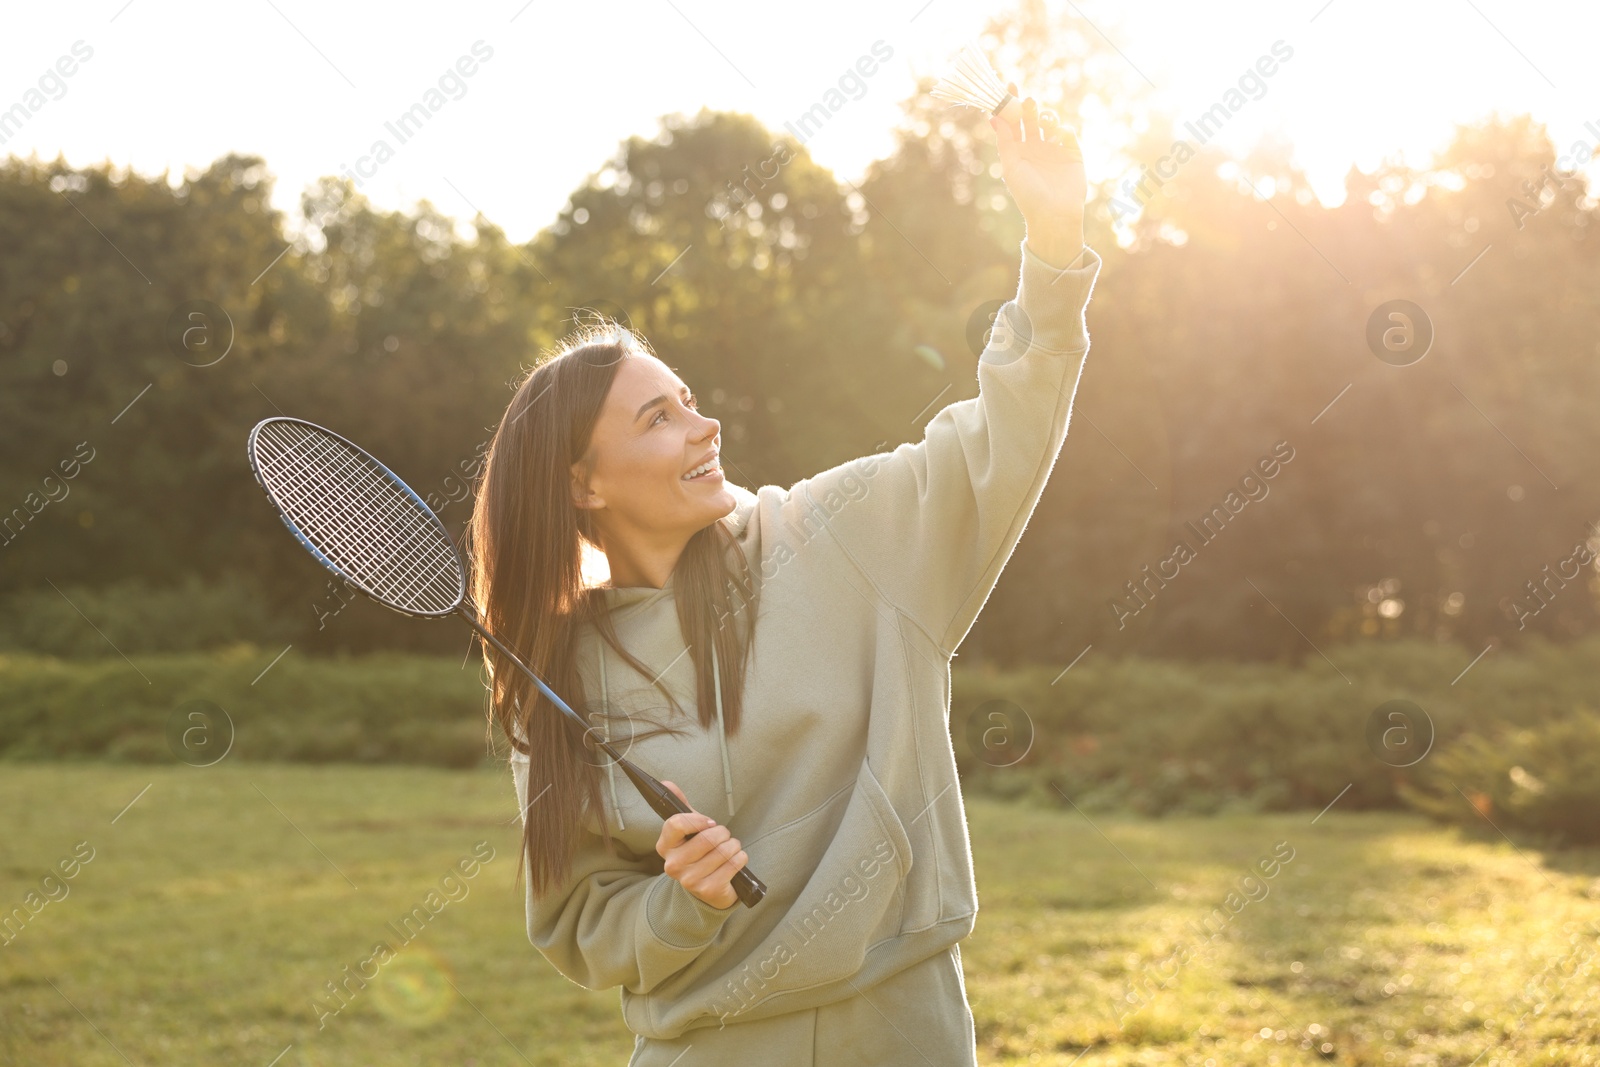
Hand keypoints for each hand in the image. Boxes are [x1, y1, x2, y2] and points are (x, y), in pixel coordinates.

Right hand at [655, 780, 747, 909]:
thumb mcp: (689, 829)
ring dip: (734, 845)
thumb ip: (680, 805)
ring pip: (724, 850)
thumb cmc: (699, 852)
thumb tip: (666, 782)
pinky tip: (735, 860)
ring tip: (730, 849)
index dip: (698, 820)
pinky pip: (734, 863)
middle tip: (723, 837)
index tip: (709, 822)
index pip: (676, 824)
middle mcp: (673, 865)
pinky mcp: (708, 890)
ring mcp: (690, 880)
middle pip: (707, 837)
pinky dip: (741, 858)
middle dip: (723, 833)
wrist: (708, 888)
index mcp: (665, 846)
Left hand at [990, 82, 1086, 265]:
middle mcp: (1035, 146)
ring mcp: (1054, 148)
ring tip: (1042, 120)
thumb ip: (1005, 141)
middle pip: (1030, 118)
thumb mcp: (1012, 167)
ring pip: (1050, 122)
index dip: (1010, 104)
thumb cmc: (1028, 194)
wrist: (1054, 215)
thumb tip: (993, 116)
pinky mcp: (1072, 152)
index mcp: (1018, 149)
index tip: (1009, 85)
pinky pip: (1067, 133)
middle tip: (1027, 101)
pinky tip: (1057, 135)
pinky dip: (1062, 129)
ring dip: (1046, 116)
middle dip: (1028, 107)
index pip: (1012, 121)